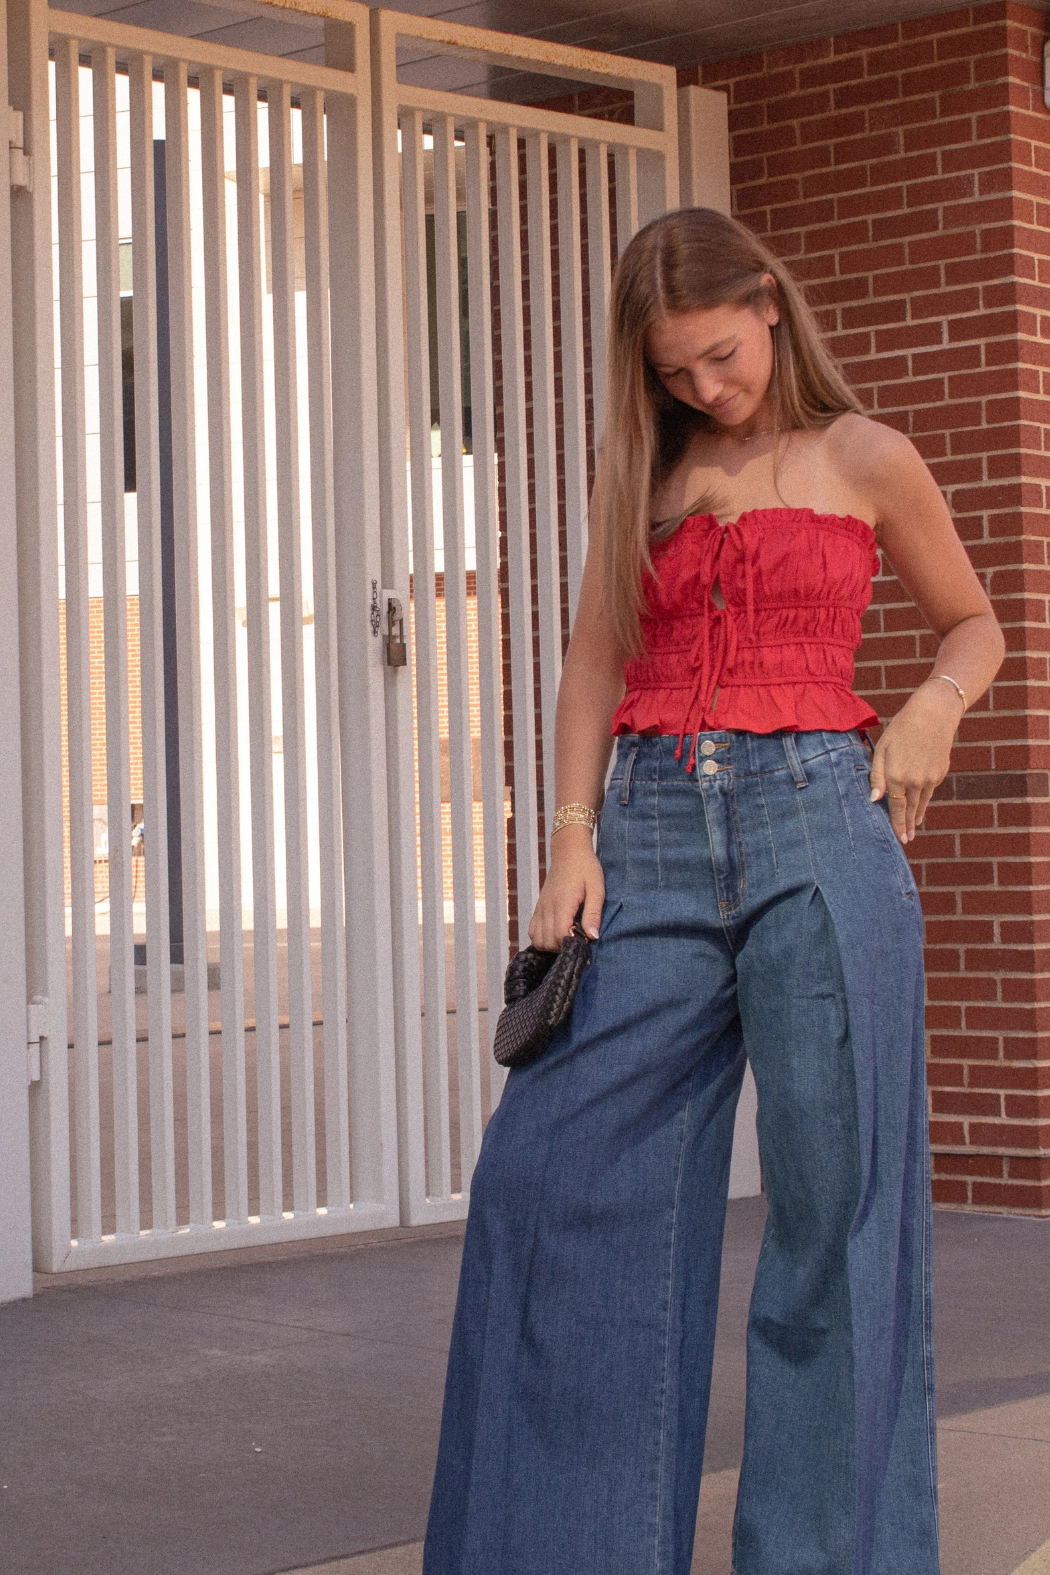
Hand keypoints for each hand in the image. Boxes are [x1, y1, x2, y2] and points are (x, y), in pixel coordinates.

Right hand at [528, 825, 604, 950]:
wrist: (569, 851)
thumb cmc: (586, 868)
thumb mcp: (597, 889)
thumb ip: (594, 914)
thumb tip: (593, 937)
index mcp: (563, 903)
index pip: (560, 935)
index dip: (572, 944)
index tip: (586, 942)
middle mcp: (547, 908)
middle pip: (547, 942)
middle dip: (563, 948)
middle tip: (578, 940)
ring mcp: (540, 908)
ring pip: (537, 940)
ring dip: (552, 945)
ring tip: (568, 938)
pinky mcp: (538, 908)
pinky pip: (533, 932)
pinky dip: (542, 939)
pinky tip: (557, 934)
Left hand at [868, 679, 961, 843]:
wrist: (934, 714)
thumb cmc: (902, 729)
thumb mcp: (882, 749)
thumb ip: (877, 776)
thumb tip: (874, 799)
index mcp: (897, 776)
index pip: (896, 808)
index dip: (897, 824)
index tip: (898, 838)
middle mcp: (915, 781)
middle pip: (910, 810)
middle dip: (907, 826)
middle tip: (906, 840)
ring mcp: (930, 778)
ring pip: (921, 803)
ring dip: (917, 817)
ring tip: (914, 829)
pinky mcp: (940, 773)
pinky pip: (930, 792)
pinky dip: (924, 801)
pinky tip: (920, 807)